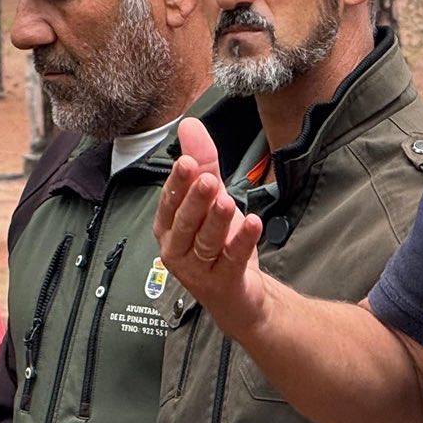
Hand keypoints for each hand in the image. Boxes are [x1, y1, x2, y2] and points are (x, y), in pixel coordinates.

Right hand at [154, 116, 269, 335]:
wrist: (239, 296)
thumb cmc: (218, 247)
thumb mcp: (210, 200)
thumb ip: (202, 164)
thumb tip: (189, 125)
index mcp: (170, 228)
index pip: (170, 202)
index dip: (178, 183)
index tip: (187, 162)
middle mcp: (179, 250)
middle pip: (186, 222)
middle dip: (195, 200)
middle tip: (207, 180)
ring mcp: (200, 269)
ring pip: (206, 241)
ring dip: (217, 220)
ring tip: (227, 201)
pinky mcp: (224, 281)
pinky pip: (233, 258)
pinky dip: (243, 240)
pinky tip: (252, 223)